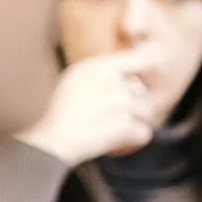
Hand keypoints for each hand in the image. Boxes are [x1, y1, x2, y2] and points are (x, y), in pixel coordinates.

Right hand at [18, 47, 157, 165]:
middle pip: (140, 91)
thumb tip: (125, 74)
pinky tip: (119, 142)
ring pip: (145, 112)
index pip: (140, 59)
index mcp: (99, 67)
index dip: (148, 69)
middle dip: (132, 104)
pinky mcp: (125, 125)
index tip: (141, 82)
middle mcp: (113, 81)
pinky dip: (134, 141)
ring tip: (113, 130)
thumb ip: (100, 73)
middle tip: (112, 116)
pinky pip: (144, 133)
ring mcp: (121, 103)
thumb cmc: (60, 113)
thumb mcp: (73, 80)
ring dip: (133, 123)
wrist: (53, 140)